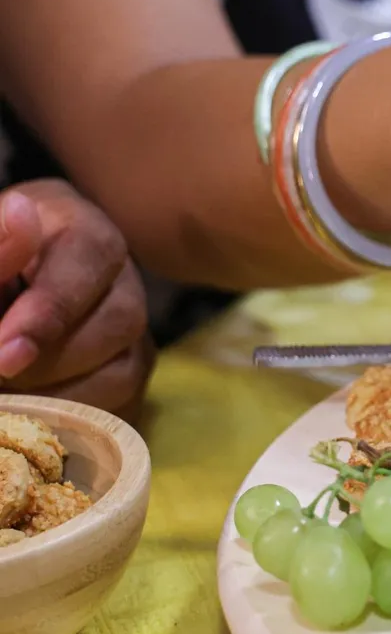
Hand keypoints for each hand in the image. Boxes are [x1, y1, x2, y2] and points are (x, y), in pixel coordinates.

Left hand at [0, 180, 152, 415]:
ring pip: (125, 370)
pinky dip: (76, 417)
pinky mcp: (129, 372)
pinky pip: (122, 406)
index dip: (51, 309)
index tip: (6, 352)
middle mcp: (123, 278)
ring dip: (61, 393)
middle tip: (2, 375)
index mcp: (84, 230)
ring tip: (12, 392)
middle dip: (52, 359)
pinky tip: (34, 411)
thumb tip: (20, 216)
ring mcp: (134, 329)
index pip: (91, 257)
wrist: (4, 288)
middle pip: (119, 320)